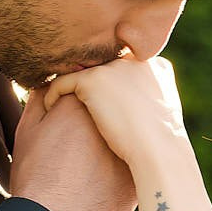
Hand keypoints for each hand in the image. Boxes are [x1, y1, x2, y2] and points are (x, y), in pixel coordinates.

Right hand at [7, 82, 136, 210]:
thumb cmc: (36, 177)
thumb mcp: (28, 131)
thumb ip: (40, 99)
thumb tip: (51, 86)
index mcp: (82, 102)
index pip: (89, 87)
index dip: (79, 100)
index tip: (70, 117)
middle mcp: (112, 119)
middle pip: (112, 107)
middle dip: (102, 116)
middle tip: (80, 141)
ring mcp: (131, 146)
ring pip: (127, 133)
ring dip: (116, 137)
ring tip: (90, 161)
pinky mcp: (139, 171)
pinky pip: (134, 160)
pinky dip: (123, 163)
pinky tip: (101, 178)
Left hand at [37, 55, 188, 172]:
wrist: (159, 150)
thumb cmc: (161, 145)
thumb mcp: (162, 115)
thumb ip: (148, 101)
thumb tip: (131, 108)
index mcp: (155, 65)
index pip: (124, 70)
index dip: (109, 86)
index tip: (98, 103)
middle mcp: (134, 59)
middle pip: (102, 67)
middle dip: (89, 84)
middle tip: (72, 102)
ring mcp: (113, 67)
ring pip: (81, 73)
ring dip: (69, 88)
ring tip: (57, 105)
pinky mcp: (93, 79)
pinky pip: (63, 82)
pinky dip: (53, 94)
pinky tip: (49, 109)